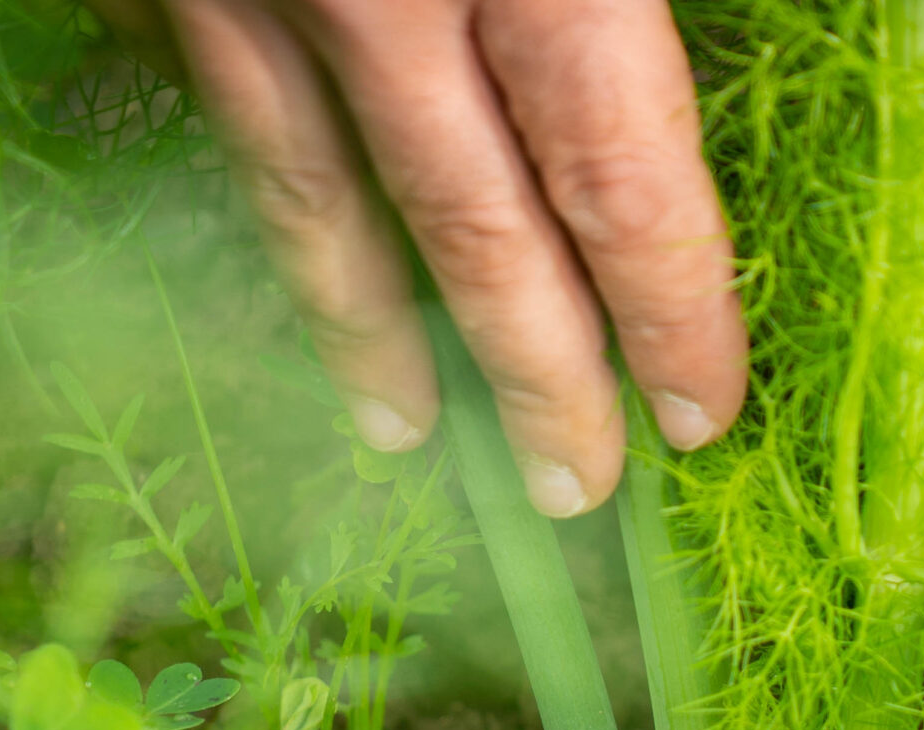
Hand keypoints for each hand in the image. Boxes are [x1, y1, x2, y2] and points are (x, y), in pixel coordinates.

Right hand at [88, 0, 745, 515]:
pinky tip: (300, 252)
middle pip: (475, 228)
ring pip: (311, 189)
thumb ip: (612, 1)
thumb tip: (644, 129)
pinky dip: (271, 190)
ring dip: (367, 330)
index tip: (701, 409)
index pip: (617, 178)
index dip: (667, 308)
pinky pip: (223, 99)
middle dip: (536, 376)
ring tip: (403, 430)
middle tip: (574, 487)